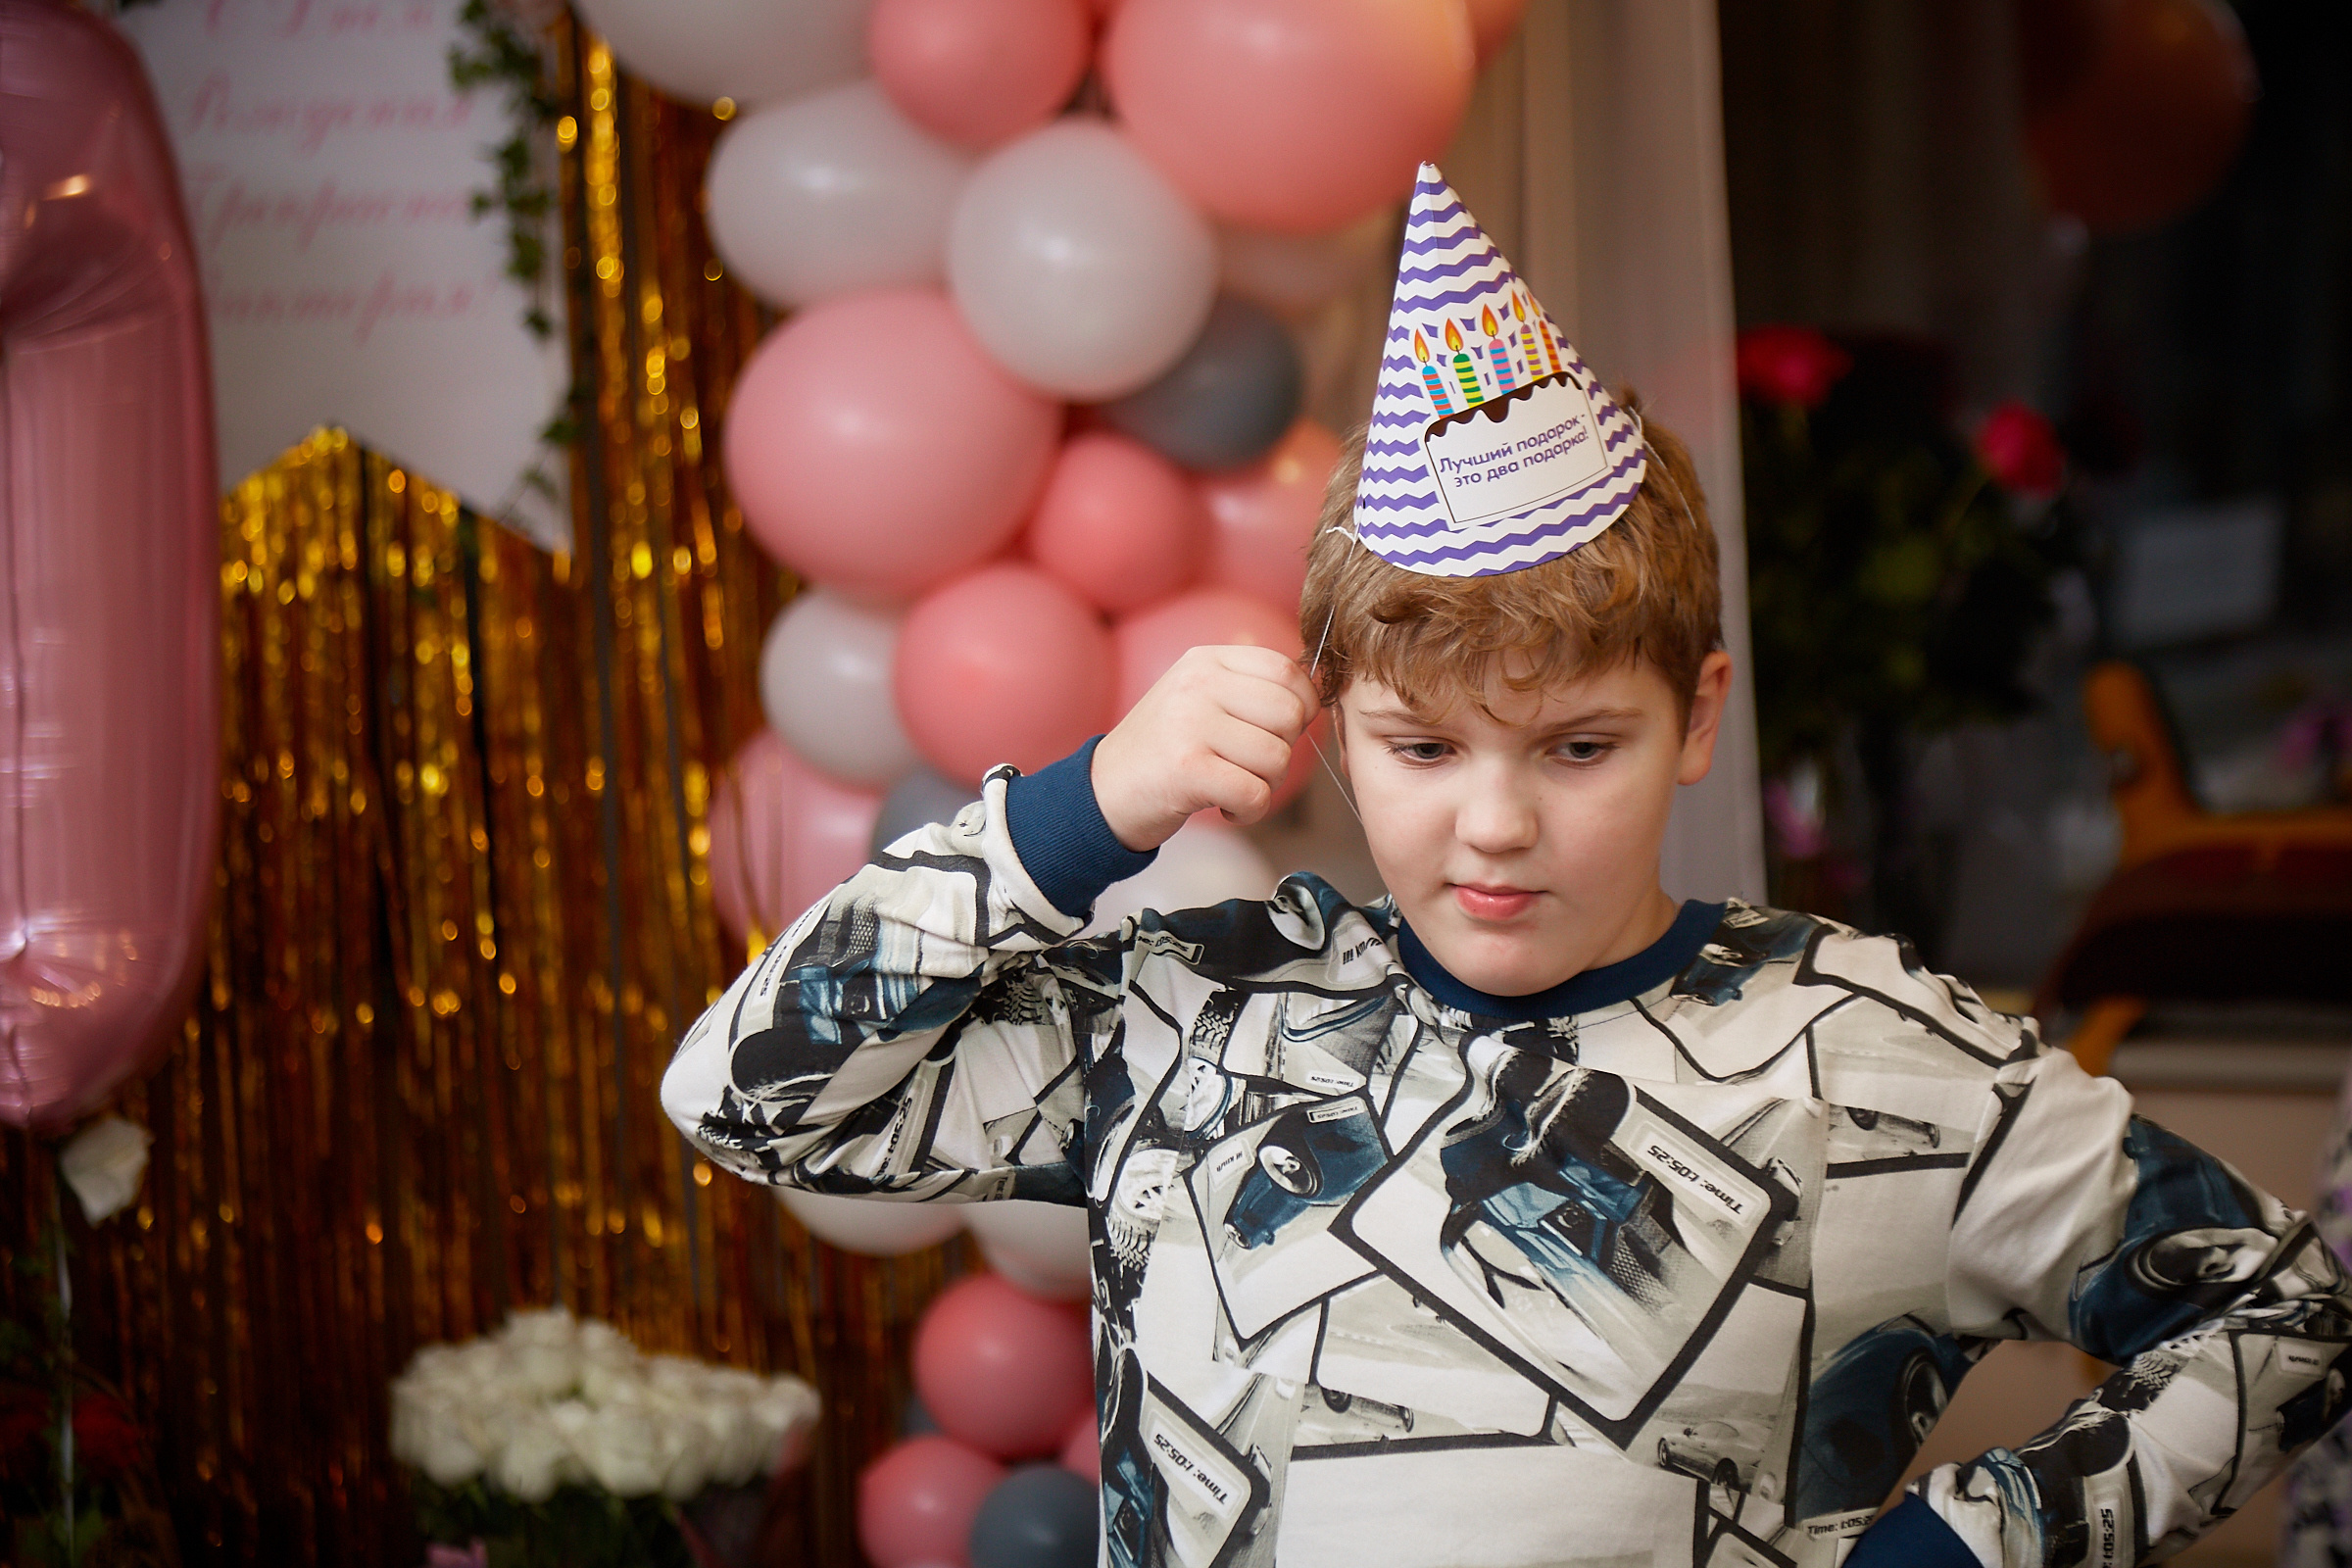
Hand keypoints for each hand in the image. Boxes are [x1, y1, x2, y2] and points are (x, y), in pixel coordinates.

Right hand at [1092, 645, 1317, 851]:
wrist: (1102, 791)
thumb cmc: (1164, 750)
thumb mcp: (1199, 699)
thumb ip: (1249, 688)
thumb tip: (1314, 691)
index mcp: (1205, 661)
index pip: (1286, 670)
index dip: (1304, 706)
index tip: (1284, 731)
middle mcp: (1197, 684)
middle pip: (1290, 714)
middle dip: (1285, 750)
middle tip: (1252, 765)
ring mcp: (1190, 724)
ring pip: (1277, 758)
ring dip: (1265, 785)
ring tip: (1233, 786)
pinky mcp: (1187, 769)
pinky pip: (1256, 794)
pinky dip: (1249, 811)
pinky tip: (1226, 807)